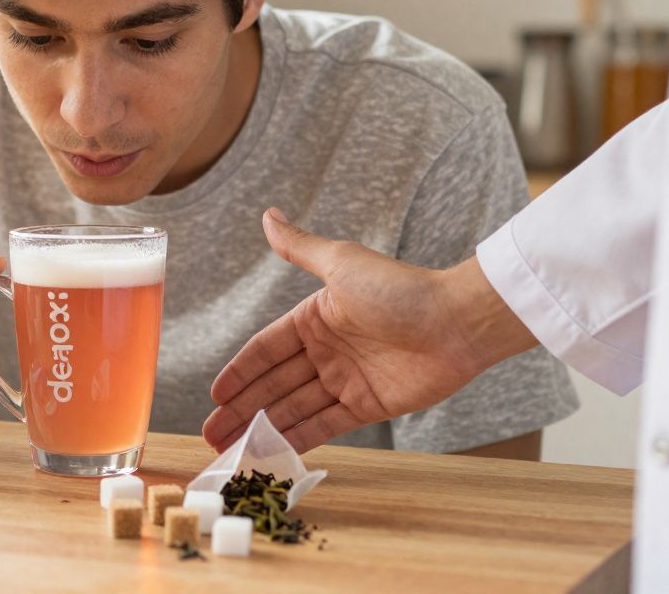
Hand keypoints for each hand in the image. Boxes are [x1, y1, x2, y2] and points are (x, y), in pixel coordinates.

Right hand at [202, 208, 533, 452]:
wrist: (457, 322)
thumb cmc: (399, 288)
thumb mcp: (341, 263)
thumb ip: (299, 247)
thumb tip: (268, 215)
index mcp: (314, 318)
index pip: (265, 349)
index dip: (239, 373)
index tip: (215, 394)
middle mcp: (325, 351)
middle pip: (273, 385)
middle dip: (241, 409)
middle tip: (211, 433)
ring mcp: (344, 381)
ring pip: (292, 408)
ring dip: (261, 428)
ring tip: (230, 448)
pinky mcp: (367, 407)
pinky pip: (323, 425)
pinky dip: (296, 439)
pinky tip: (270, 453)